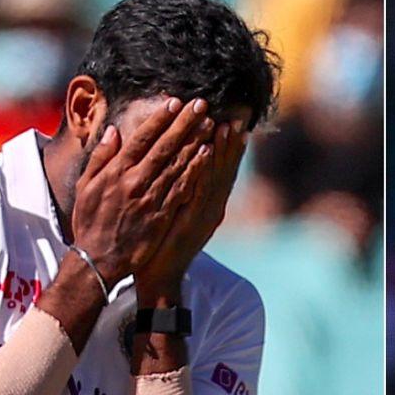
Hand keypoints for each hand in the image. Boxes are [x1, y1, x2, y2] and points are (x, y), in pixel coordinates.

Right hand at [70, 98, 215, 285]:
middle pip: (164, 147)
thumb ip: (101, 158)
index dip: (160, 119)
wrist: (98, 260)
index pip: (142, 139)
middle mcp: (135, 182)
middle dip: (184, 124)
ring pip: (177, 165)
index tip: (175, 102)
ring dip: (194, 142)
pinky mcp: (162, 216)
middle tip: (201, 105)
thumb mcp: (86, 186)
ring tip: (209, 124)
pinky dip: (195, 171)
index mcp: (116, 172)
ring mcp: (150, 200)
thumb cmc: (90, 222)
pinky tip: (207, 156)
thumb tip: (114, 131)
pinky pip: (182, 190)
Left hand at [135, 118, 249, 297]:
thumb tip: (183, 170)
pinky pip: (198, 190)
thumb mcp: (174, 215)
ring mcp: (202, 216)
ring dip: (221, 151)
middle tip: (235, 118)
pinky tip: (207, 151)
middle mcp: (209, 209)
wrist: (159, 276)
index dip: (226, 148)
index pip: (218, 171)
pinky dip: (204, 170)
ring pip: (214, 177)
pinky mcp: (190, 222)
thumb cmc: (161, 245)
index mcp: (205, 206)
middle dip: (229, 144)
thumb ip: (181, 192)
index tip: (231, 123)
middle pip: (222, 171)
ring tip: (225, 126)